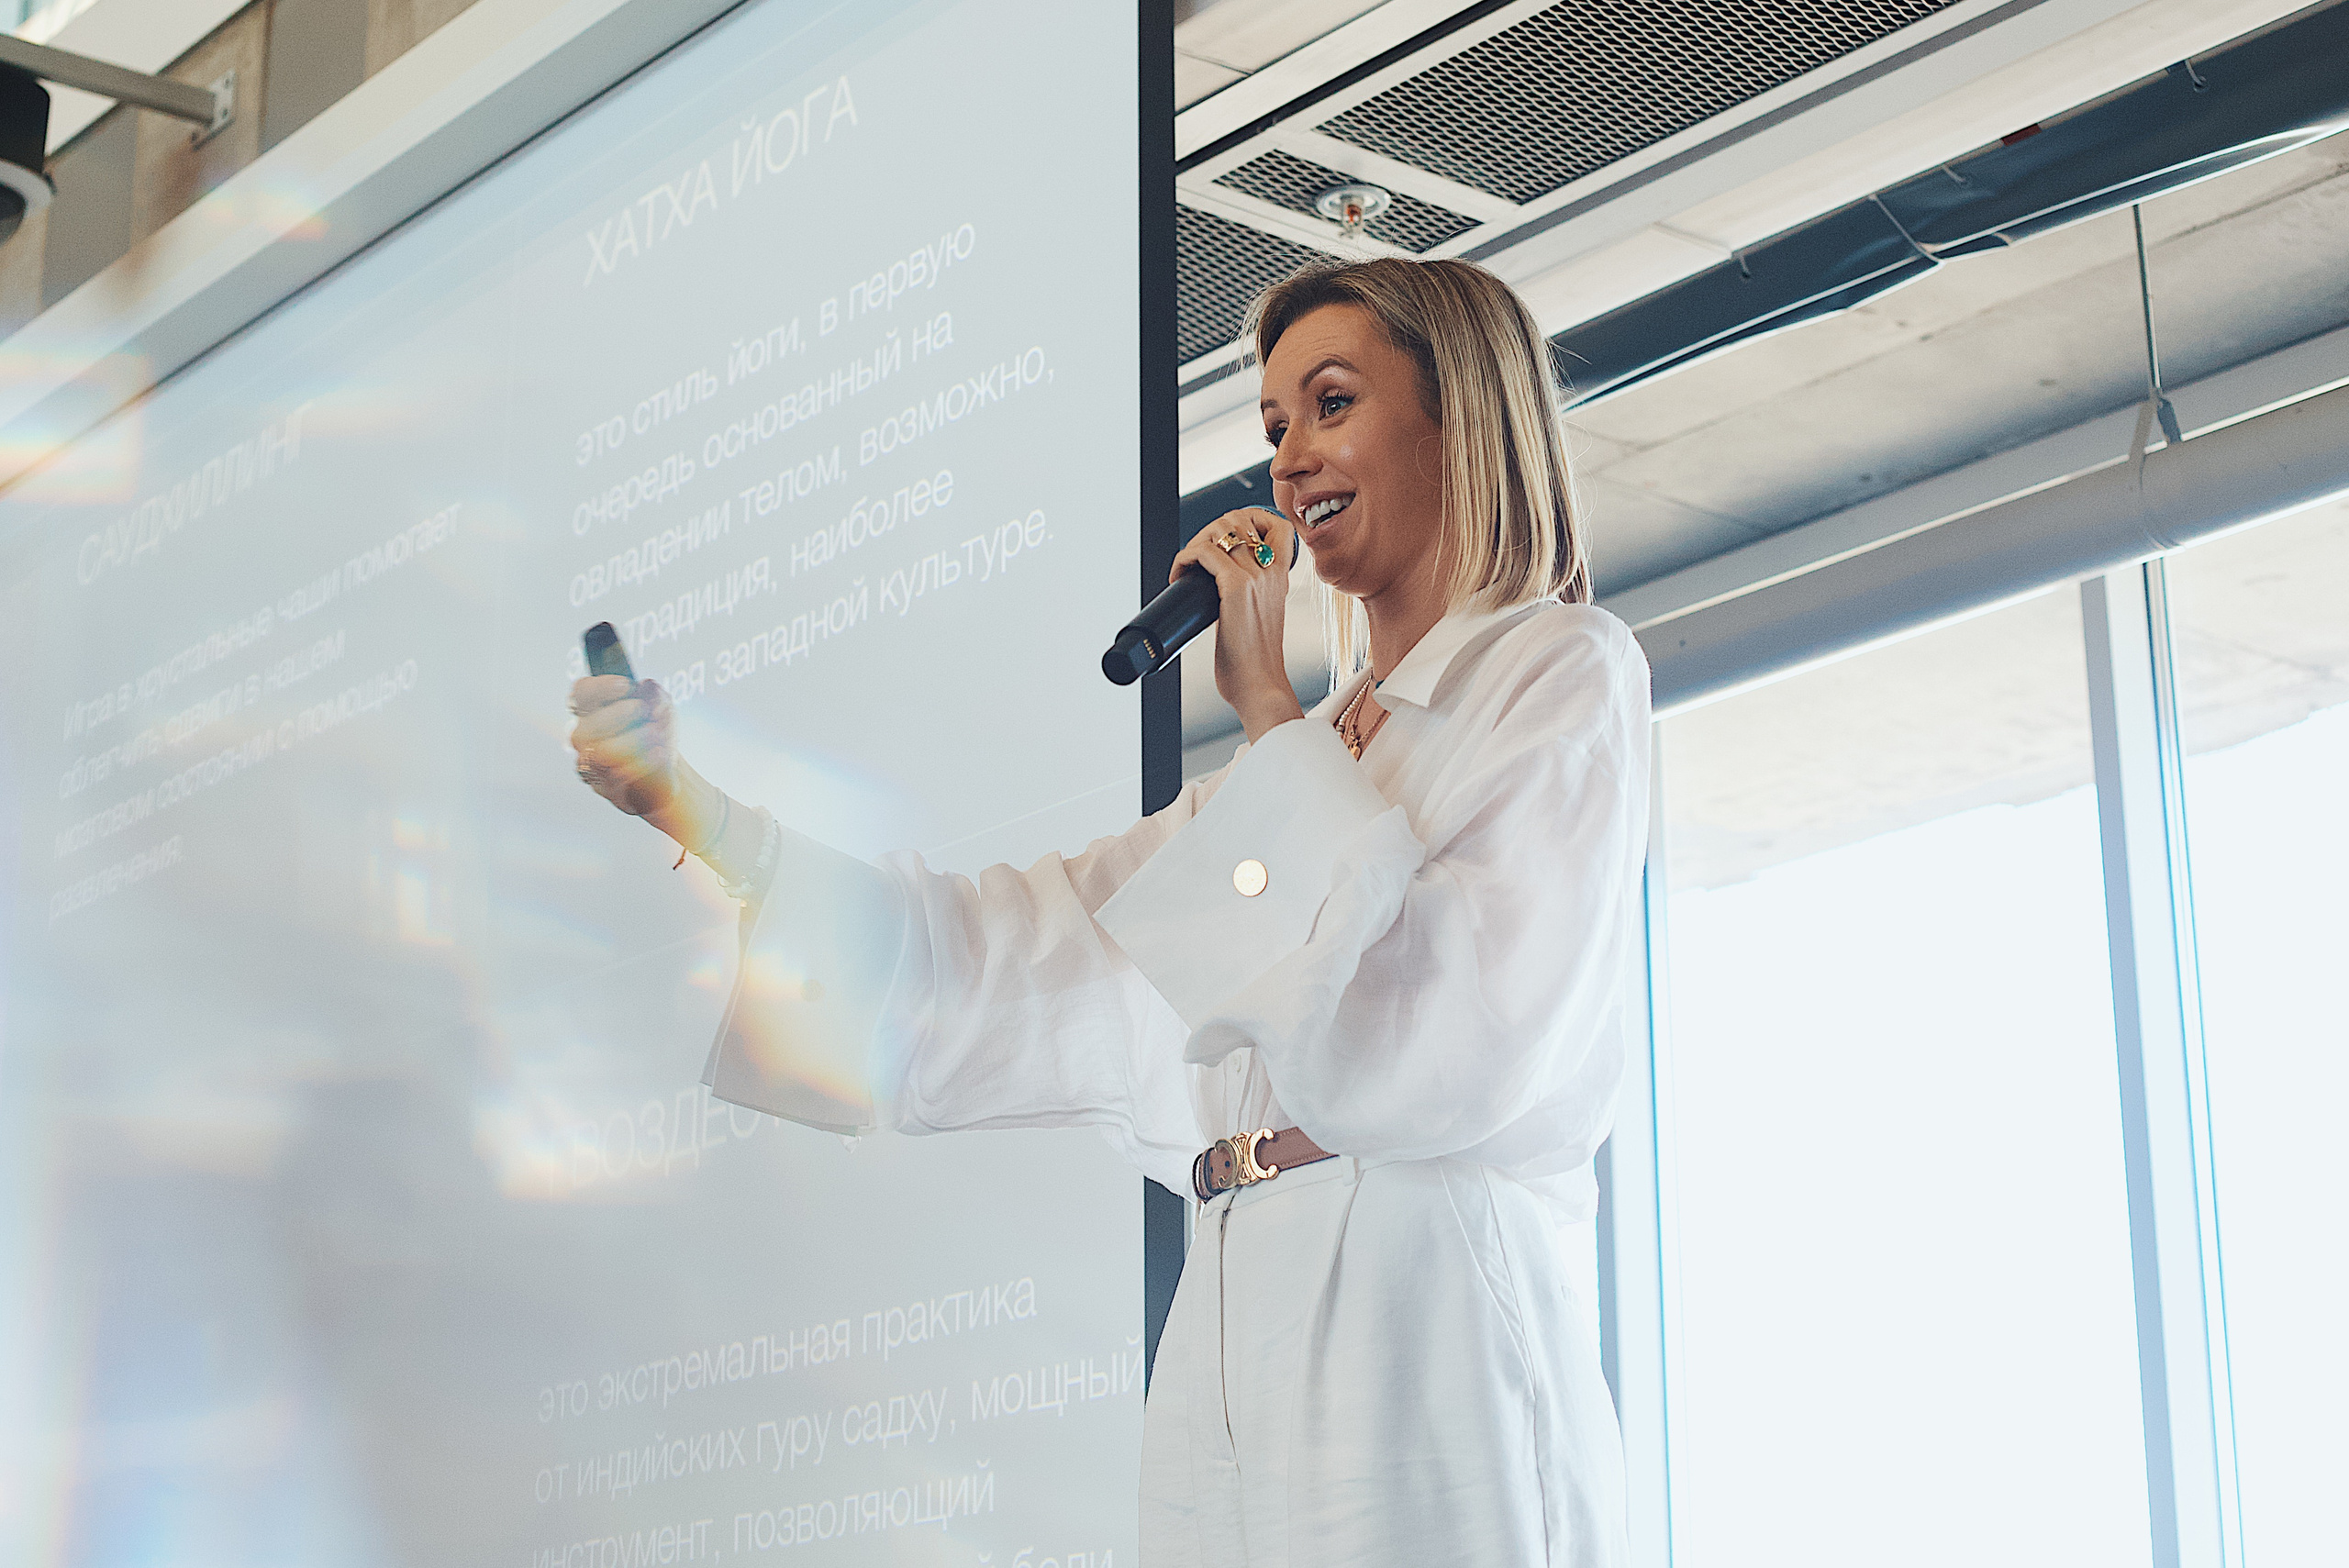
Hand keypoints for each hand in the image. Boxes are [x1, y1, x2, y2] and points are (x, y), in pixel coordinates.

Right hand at [568, 675, 684, 819]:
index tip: (625, 685)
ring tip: (655, 733)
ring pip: (597, 755)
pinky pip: (616, 778)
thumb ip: (654, 694)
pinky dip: (641, 764)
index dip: (600, 687)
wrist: (667, 769)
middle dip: (614, 715)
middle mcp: (585, 739)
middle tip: (640, 709)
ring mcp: (592, 766)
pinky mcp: (607, 788)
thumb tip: (647, 689)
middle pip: (584, 728)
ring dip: (629, 741)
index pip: (582, 694)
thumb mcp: (660, 707)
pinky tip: (659, 754)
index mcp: (593, 711)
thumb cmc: (656, 732)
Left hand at [1170, 508, 1303, 740]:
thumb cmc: (1254, 664)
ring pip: (1222, 529)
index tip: (1224, 540)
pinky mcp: (1236, 589)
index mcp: (1282, 577)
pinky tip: (1178, 576)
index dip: (1249, 519)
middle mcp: (1272, 572)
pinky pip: (1204, 552)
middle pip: (1242, 517)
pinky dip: (1184, 558)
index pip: (1278, 524)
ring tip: (1186, 566)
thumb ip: (1251, 601)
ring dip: (1195, 541)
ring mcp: (1256, 577)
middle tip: (1196, 555)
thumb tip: (1220, 599)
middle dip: (1211, 528)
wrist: (1260, 688)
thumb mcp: (1262, 620)